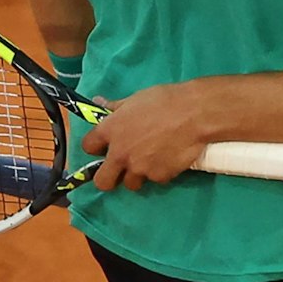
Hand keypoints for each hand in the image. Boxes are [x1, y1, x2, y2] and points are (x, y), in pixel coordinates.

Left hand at [80, 82, 210, 191]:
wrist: (194, 113)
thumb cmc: (164, 100)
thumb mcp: (136, 99)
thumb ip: (115, 107)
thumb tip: (97, 102)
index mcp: (110, 131)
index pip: (88, 147)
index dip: (96, 147)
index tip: (105, 145)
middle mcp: (120, 154)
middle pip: (102, 181)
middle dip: (109, 177)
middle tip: (120, 168)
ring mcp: (139, 168)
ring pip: (131, 183)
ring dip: (137, 174)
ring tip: (151, 161)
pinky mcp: (159, 177)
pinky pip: (155, 179)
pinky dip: (159, 171)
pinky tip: (169, 158)